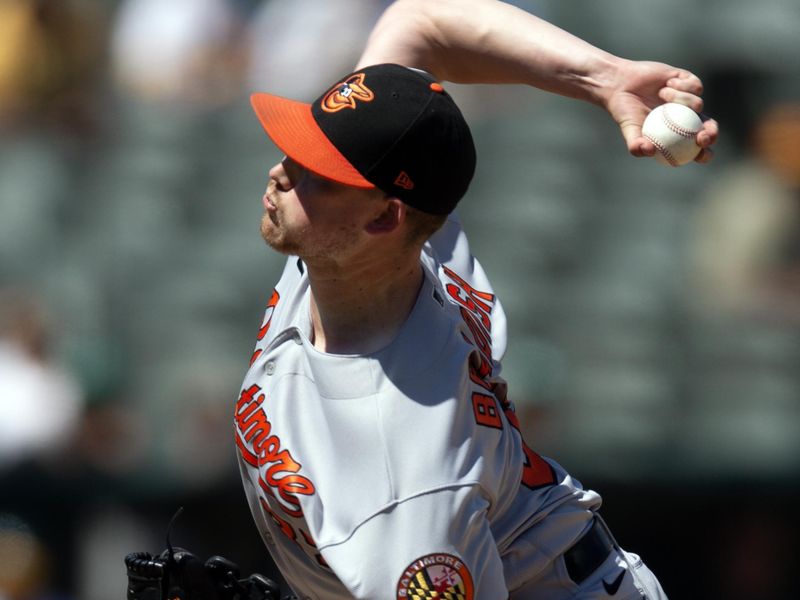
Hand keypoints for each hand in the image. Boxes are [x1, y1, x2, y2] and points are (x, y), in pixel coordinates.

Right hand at [604, 59, 718, 162]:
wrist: (622, 83)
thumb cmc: (625, 110)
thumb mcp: (628, 129)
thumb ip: (636, 144)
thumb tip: (649, 151)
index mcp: (675, 134)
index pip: (695, 149)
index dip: (704, 154)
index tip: (700, 153)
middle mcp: (685, 118)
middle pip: (708, 128)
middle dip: (711, 132)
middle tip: (702, 134)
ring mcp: (688, 100)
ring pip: (698, 104)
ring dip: (680, 99)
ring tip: (661, 94)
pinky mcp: (689, 81)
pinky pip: (695, 86)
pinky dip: (680, 86)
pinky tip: (666, 84)